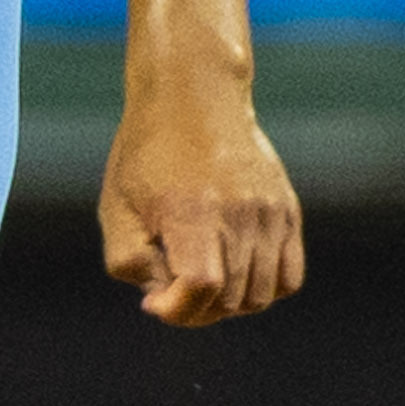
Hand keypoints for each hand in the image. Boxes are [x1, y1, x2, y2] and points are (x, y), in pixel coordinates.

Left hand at [99, 76, 304, 327]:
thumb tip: (159, 297)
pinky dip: (263, 290)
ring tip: (200, 279)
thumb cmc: (148, 153)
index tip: (154, 301)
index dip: (177, 309)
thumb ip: (128, 259)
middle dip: (195, 310)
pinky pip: (288, 278)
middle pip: (230, 299)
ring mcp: (269, 212)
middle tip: (170, 289)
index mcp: (191, 210)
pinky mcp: (287, 210)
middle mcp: (238, 212)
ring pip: (261, 296)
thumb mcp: (116, 205)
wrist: (196, 94)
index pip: (201, 285)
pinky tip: (233, 272)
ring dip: (227, 304)